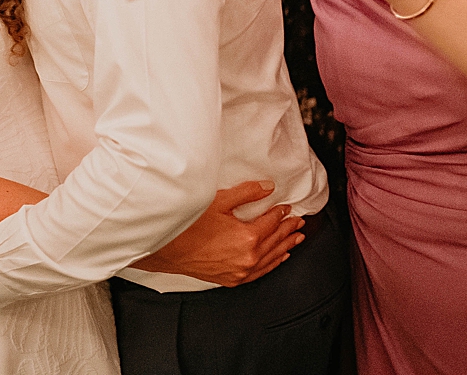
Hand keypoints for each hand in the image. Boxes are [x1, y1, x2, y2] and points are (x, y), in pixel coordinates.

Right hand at [131, 181, 305, 286]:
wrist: (168, 250)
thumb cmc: (188, 226)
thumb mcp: (218, 201)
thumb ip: (247, 193)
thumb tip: (268, 188)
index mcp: (247, 237)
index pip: (272, 222)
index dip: (281, 212)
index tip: (287, 207)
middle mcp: (248, 257)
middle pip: (275, 240)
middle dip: (289, 229)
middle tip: (298, 221)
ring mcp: (241, 271)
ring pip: (272, 258)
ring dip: (286, 246)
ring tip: (297, 238)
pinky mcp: (233, 279)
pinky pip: (261, 273)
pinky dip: (274, 264)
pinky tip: (280, 258)